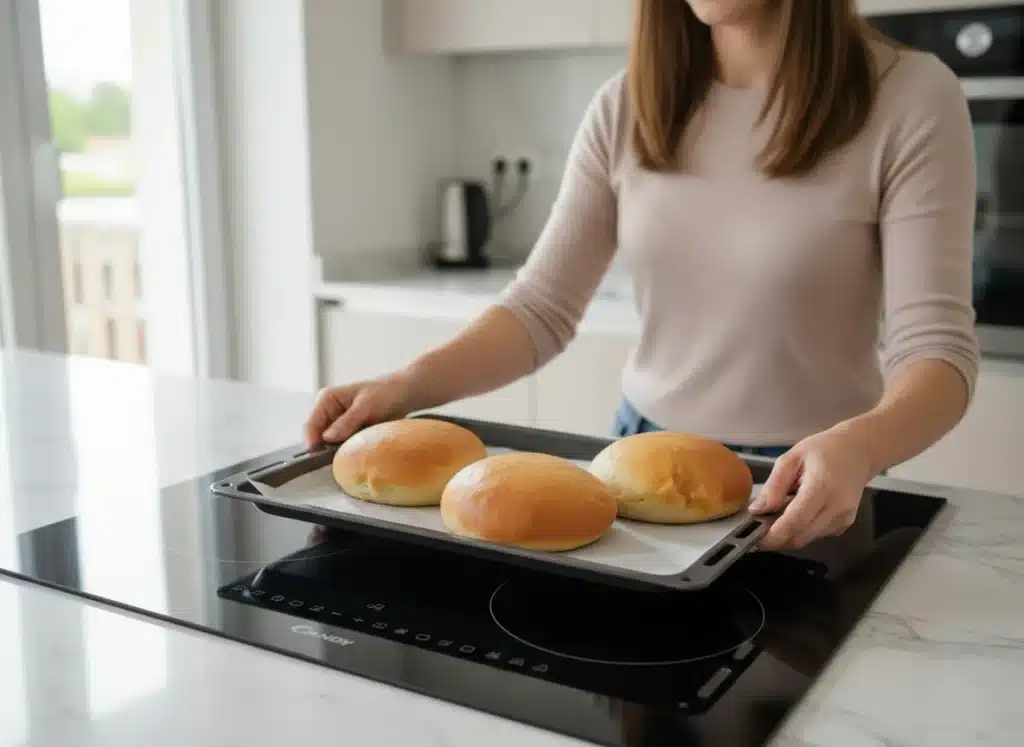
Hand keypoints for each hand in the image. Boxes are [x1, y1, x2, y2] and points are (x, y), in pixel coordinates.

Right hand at [304, 373, 413, 447]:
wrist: (405, 394)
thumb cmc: (386, 392)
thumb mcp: (367, 405)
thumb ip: (347, 421)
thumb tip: (327, 438)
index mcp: (326, 399)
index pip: (311, 424)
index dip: (312, 442)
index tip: (319, 457)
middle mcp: (328, 412)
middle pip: (318, 438)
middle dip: (327, 450)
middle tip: (341, 460)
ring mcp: (338, 424)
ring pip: (330, 446)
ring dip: (340, 452)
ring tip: (353, 457)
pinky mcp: (349, 434)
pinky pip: (343, 447)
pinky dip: (349, 452)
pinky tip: (359, 455)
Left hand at [749, 427, 874, 550]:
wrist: (859, 451)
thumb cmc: (824, 450)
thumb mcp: (792, 458)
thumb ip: (774, 485)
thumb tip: (757, 510)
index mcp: (822, 487)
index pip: (795, 521)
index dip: (773, 535)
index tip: (753, 539)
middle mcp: (837, 507)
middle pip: (800, 537)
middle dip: (776, 539)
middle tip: (756, 531)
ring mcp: (844, 518)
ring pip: (807, 539)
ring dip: (788, 535)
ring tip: (776, 518)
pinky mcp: (845, 524)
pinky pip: (817, 535)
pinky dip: (802, 530)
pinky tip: (797, 514)